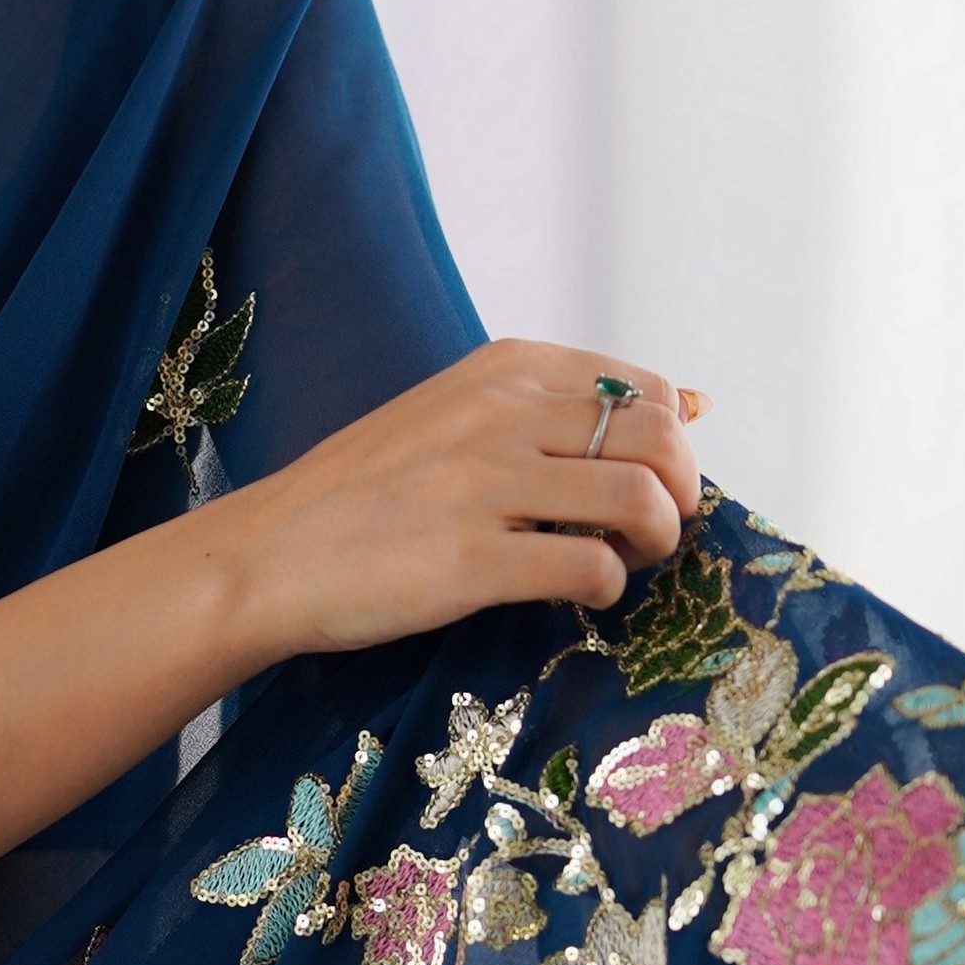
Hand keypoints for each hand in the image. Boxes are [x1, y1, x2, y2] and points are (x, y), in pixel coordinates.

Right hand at [234, 339, 706, 660]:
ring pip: (639, 499)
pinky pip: (590, 568)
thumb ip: (560, 406)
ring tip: (623, 561)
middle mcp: (503, 413)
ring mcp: (488, 484)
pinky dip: (605, 589)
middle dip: (679, 491)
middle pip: (658, 438)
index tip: (646, 480)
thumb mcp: (457, 413)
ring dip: (654, 541)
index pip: (644, 387)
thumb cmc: (364, 490)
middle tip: (651, 529)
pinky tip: (578, 596)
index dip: (671, 442)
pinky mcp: (473, 559)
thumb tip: (694, 401)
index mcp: (505, 368)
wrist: (269, 554)